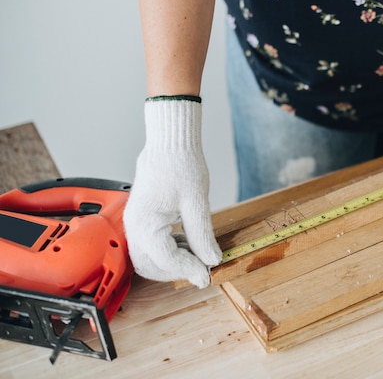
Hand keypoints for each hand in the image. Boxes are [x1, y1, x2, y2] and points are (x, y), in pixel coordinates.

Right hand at [123, 97, 221, 287]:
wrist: (170, 143)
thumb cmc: (181, 165)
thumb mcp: (197, 204)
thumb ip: (202, 236)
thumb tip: (211, 259)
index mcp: (146, 224)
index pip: (167, 260)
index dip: (188, 270)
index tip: (207, 275)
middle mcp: (135, 226)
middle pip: (151, 266)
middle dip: (176, 272)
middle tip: (201, 271)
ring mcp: (135, 222)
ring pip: (148, 258)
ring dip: (171, 263)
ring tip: (197, 255)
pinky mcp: (141, 217)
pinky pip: (150, 245)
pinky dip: (168, 250)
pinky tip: (188, 243)